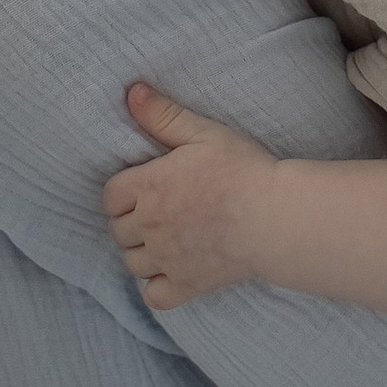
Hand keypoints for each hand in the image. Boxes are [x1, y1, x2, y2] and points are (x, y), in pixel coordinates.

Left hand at [102, 83, 277, 307]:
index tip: (142, 188)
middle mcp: (150, 226)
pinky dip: (156, 287)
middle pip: (118, 231)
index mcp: (149, 187)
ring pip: (132, 263)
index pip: (110, 196)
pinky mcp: (187, 285)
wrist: (276, 217)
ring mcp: (167, 259)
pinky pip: (154, 296)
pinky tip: (171, 271)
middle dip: (130, 221)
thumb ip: (163, 115)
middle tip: (156, 212)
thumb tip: (131, 91)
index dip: (122, 192)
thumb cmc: (243, 170)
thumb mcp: (203, 132)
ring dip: (141, 252)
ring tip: (163, 240)